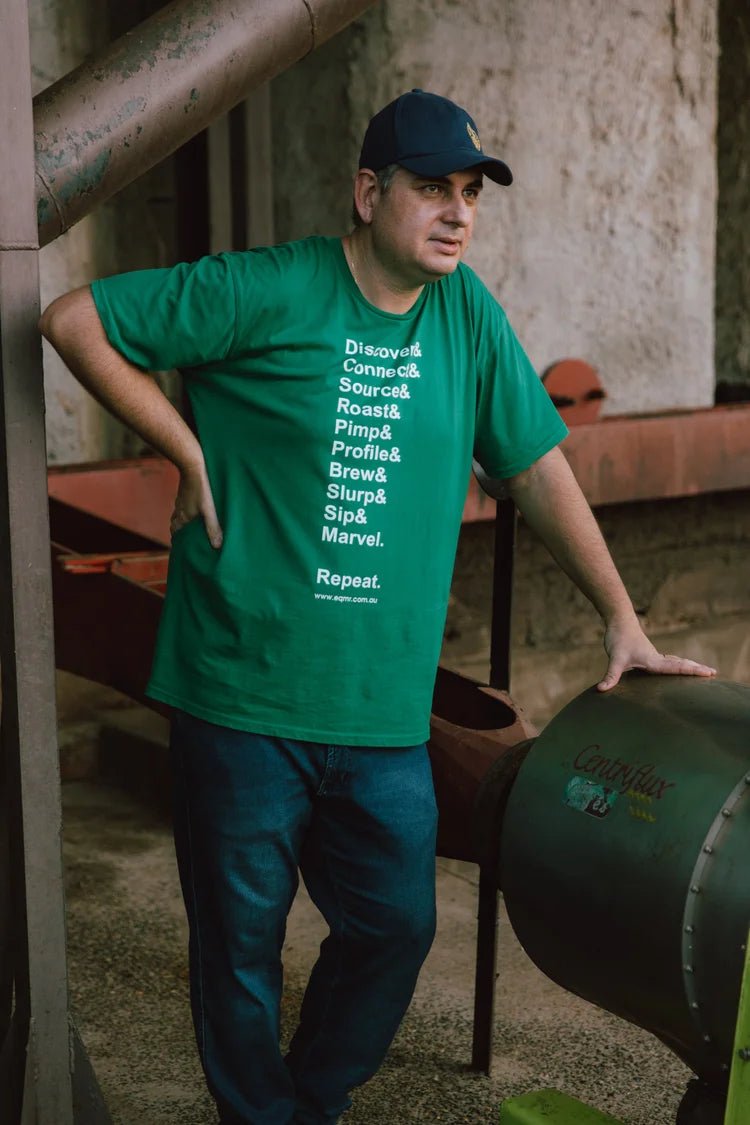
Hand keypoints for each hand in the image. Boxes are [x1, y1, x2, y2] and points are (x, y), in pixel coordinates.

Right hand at [170, 462, 222, 548]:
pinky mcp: (184, 490)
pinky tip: (194, 506)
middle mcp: (179, 509)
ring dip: (182, 520)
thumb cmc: (202, 489)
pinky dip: (186, 509)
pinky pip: (182, 503)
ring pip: (178, 513)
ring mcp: (180, 499)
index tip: (182, 546)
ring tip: (192, 524)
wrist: (191, 465)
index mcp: (183, 517)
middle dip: (179, 531)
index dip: (178, 540)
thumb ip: (213, 528)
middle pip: (175, 524)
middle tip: (187, 537)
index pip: (175, 532)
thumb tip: (217, 546)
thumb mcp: (209, 510)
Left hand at [597, 618, 716, 691]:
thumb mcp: (615, 659)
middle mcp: (657, 659)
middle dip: (697, 669)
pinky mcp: (648, 655)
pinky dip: (677, 664)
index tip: (709, 673)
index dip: (693, 672)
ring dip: (689, 666)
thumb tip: (602, 690)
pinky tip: (677, 667)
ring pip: (676, 662)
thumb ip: (611, 675)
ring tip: (702, 671)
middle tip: (714, 673)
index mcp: (654, 661)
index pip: (678, 668)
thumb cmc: (619, 638)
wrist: (619, 620)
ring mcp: (654, 656)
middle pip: (681, 664)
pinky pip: (667, 661)